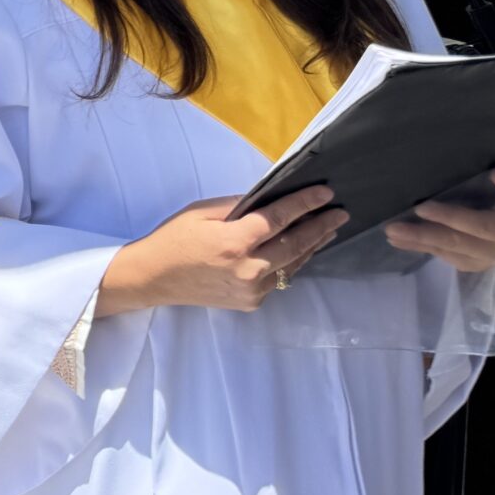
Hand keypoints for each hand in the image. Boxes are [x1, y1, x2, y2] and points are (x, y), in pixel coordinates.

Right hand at [95, 186, 345, 315]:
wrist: (154, 278)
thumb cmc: (174, 239)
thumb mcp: (201, 212)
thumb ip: (238, 207)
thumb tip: (271, 201)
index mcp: (233, 242)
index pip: (278, 219)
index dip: (304, 204)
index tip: (325, 192)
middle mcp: (248, 269)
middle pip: (296, 244)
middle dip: (321, 226)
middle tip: (340, 213)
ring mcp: (252, 290)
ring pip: (292, 264)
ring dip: (312, 245)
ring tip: (328, 229)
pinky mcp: (251, 302)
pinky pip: (279, 279)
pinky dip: (291, 262)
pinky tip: (299, 249)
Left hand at [386, 166, 494, 271]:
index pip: (479, 224)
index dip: (450, 217)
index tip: (422, 207)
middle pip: (457, 241)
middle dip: (424, 234)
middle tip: (393, 227)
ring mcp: (486, 260)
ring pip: (448, 251)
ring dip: (418, 243)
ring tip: (392, 234)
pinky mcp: (474, 265)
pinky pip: (446, 257)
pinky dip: (423, 248)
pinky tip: (402, 242)